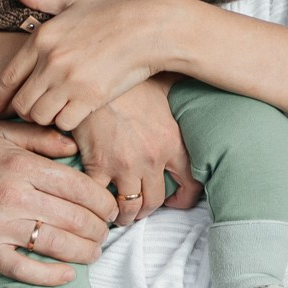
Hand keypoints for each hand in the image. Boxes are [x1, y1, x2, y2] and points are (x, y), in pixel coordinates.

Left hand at [0, 0, 187, 131]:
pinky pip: (64, 122)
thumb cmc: (117, 11)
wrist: (152, 28)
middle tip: (40, 108)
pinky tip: (77, 113)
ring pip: (40, 116)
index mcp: (42, 38)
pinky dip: (68, 122)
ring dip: (48, 117)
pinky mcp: (90, 97)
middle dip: (27, 109)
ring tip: (59, 111)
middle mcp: (50, 61)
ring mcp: (69, 80)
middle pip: (21, 103)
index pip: (8, 77)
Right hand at [0, 120, 115, 286]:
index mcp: (20, 165)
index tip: (110, 209)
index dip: (102, 200)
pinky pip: (26, 269)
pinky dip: (52, 275)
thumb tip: (75, 144)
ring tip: (94, 252)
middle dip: (99, 229)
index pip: (78, 185)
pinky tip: (68, 275)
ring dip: (84, 252)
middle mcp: (13, 195)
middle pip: (74, 217)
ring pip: (57, 244)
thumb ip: (39, 137)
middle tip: (105, 233)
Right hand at [73, 78, 201, 226]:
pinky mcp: (96, 165)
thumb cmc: (128, 79)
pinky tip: (95, 201)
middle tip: (141, 208)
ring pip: (130, 207)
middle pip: (155, 200)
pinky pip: (99, 197)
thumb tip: (193, 82)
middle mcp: (152, 158)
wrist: (95, 73)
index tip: (176, 201)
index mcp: (171, 141)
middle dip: (149, 209)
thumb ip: (178, 96)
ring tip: (119, 213)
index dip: (185, 198)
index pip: (191, 182)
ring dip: (125, 214)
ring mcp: (124, 165)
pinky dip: (97, 203)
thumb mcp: (164, 86)